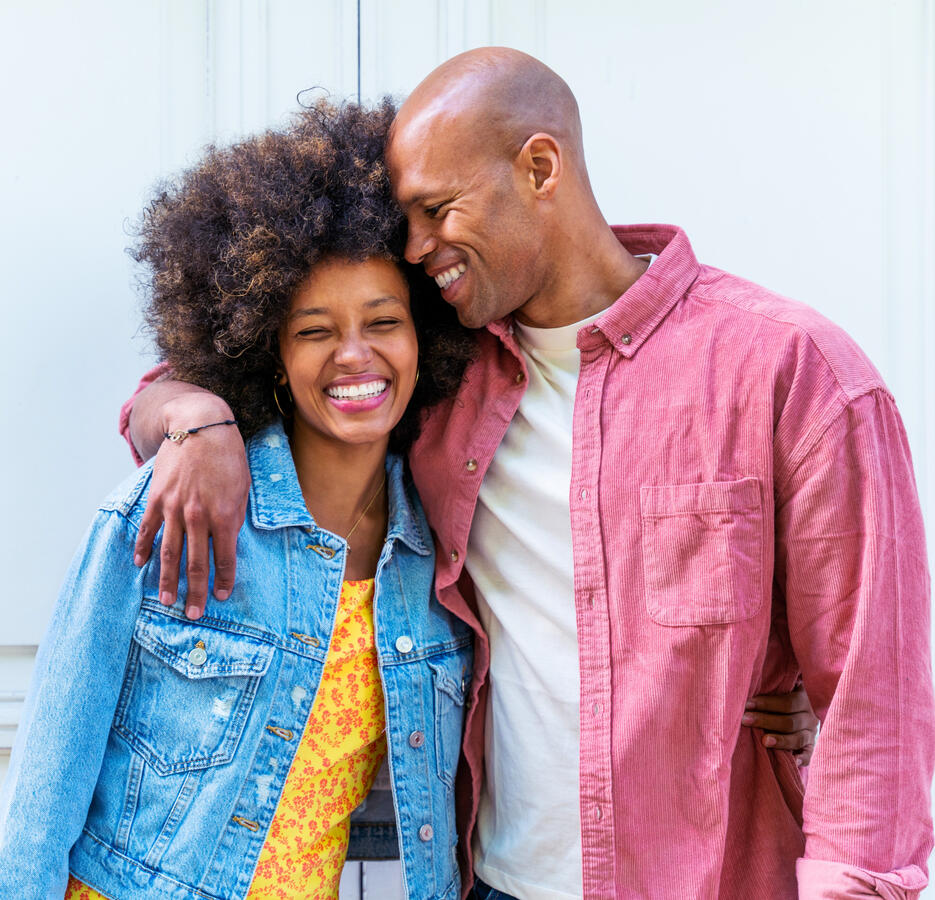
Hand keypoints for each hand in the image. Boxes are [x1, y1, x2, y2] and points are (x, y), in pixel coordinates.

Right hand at [133, 392, 249, 619]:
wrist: (201, 427)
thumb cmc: (228, 458)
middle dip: (196, 591)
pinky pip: (148, 529)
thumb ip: (235, 518)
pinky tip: (141, 565)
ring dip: (167, 579)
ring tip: (167, 600)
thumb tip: (228, 542)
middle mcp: (197, 516)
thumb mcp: (242, 489)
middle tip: (193, 614)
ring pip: (169, 552)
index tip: (220, 596)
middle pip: (195, 562)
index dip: (222, 579)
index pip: (224, 557)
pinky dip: (144, 548)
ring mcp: (174, 508)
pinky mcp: (156, 498)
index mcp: (223, 515)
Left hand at [742, 683, 818, 765]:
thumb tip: (746, 692)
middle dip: (766, 721)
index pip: (787, 702)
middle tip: (746, 720)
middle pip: (790, 721)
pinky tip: (793, 761)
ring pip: (798, 738)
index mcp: (803, 699)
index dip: (766, 703)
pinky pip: (809, 755)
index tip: (747, 704)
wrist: (799, 714)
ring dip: (781, 740)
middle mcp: (810, 717)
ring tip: (764, 741)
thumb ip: (771, 689)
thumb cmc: (779, 701)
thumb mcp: (780, 691)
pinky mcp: (811, 748)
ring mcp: (812, 734)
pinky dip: (802, 759)